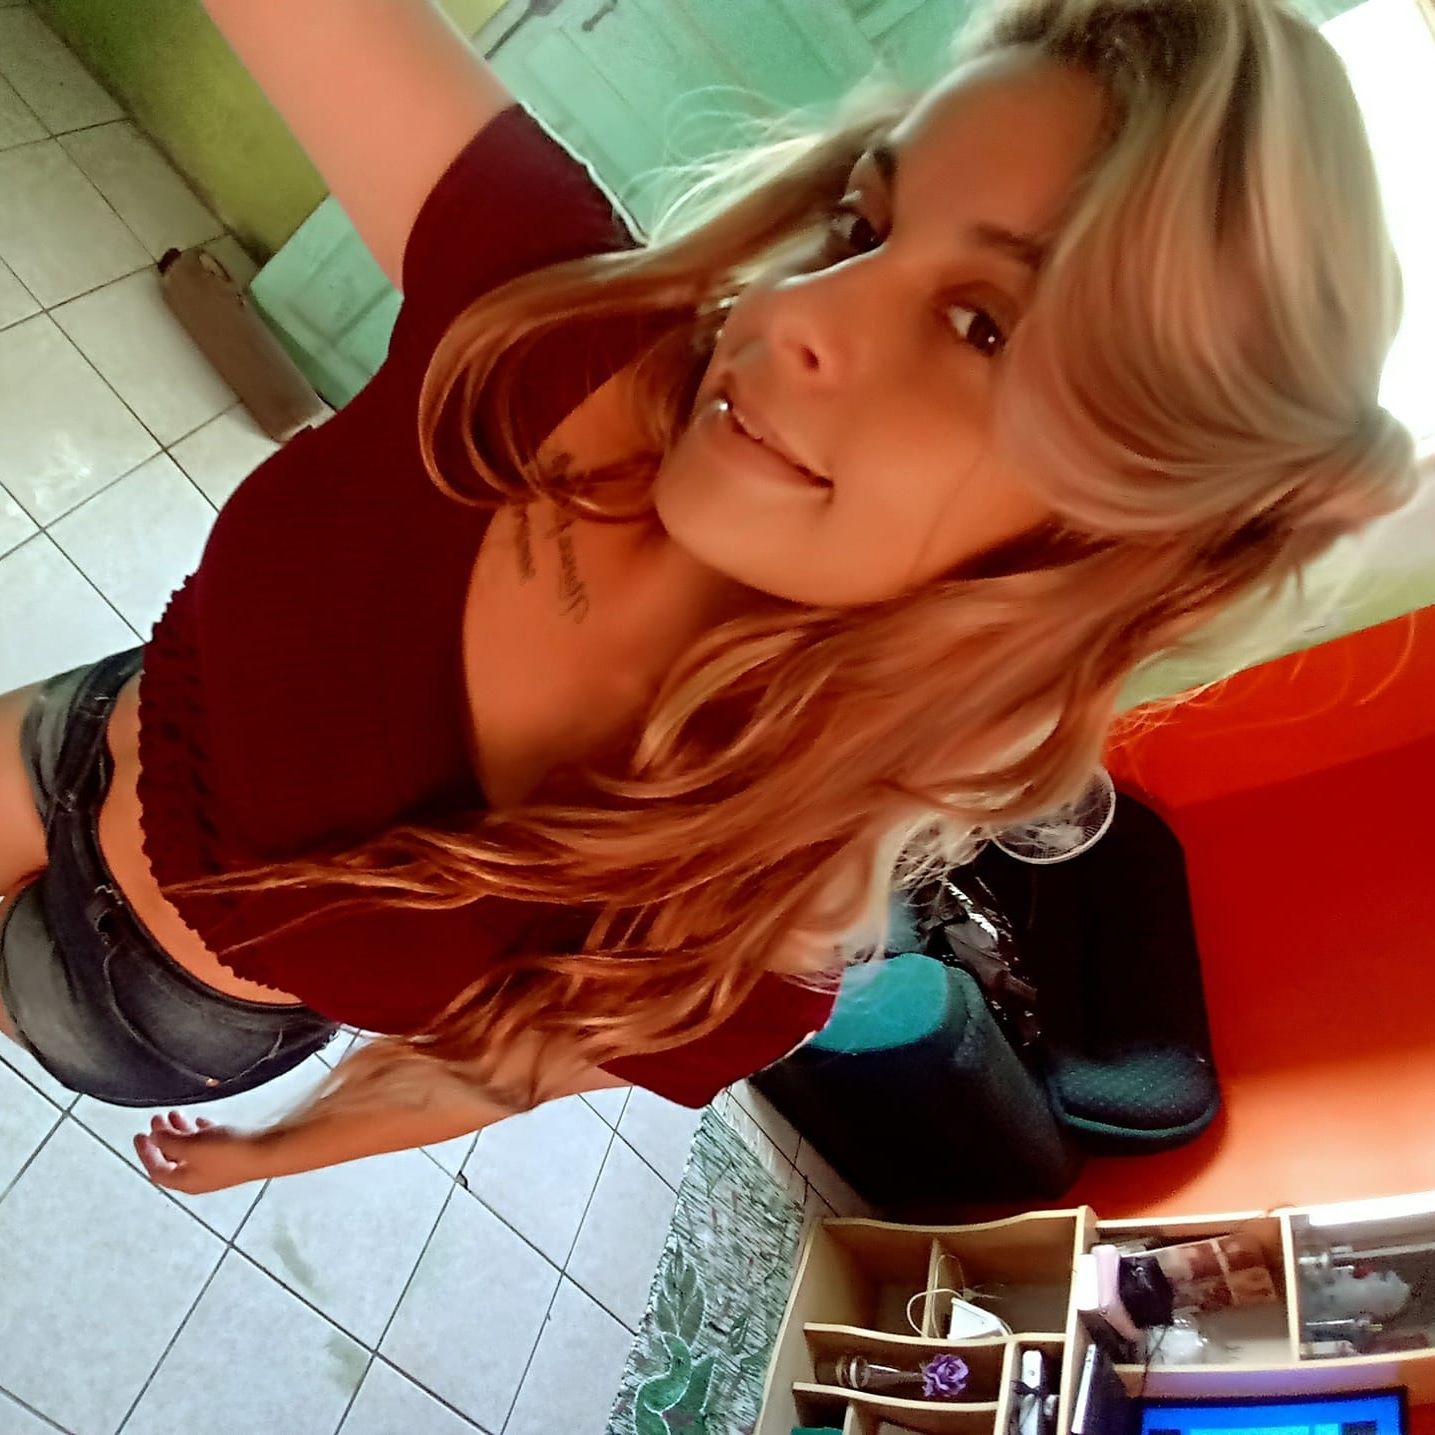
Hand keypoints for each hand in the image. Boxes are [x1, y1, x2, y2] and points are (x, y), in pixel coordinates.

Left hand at [134, 1110, 269, 1194]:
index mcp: (184, 1181)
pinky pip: (208, 1143)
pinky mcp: (230, 1155)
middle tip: (157, 1118)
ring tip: (176, 1114)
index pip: (156, 1170)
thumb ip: (169, 1142)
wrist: (265, 1153)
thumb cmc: (227, 1152)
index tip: (139, 1135)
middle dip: (162, 1138)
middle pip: (172, 1159)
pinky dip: (199, 1132)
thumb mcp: (191, 1147)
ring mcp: (215, 1166)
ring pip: (190, 1150)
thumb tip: (154, 1138)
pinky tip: (200, 1120)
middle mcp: (197, 1177)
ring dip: (180, 1132)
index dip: (145, 1153)